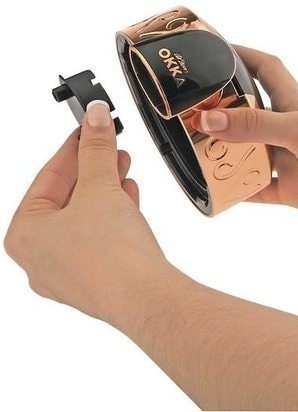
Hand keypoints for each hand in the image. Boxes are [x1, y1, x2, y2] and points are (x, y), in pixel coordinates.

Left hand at [4, 101, 166, 320]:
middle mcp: (39, 258)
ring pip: (83, 220)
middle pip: (66, 199)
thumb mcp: (101, 187)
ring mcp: (67, 274)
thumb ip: (96, 149)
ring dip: (105, 192)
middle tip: (110, 145)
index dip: (73, 147)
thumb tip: (94, 116)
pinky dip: (112, 217)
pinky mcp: (96, 282)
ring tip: (123, 170)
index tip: (89, 127)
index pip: (48, 177)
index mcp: (24, 235)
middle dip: (92, 169)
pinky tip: (128, 201)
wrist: (145, 298)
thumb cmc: (111, 255)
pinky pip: (99, 240)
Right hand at [196, 45, 297, 226]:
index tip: (212, 51)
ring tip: (194, 156)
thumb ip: (254, 125)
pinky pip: (258, 190)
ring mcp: (290, 160)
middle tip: (189, 115)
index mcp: (293, 102)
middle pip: (248, 113)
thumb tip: (208, 121)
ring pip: (249, 154)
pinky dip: (239, 191)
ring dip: (226, 155)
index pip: (264, 68)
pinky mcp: (293, 190)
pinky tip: (218, 193)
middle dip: (221, 112)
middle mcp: (289, 129)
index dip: (240, 55)